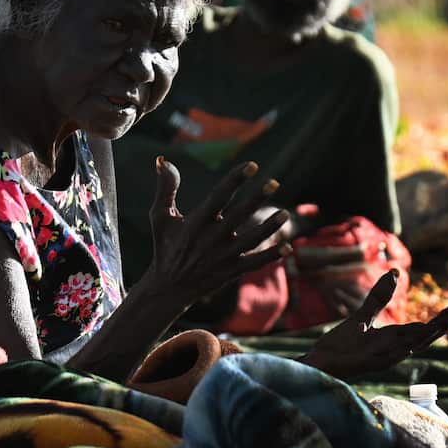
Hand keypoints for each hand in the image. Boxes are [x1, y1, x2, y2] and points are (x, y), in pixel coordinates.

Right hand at [141, 158, 291, 302]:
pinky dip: (271, 256)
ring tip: (285, 214)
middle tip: (274, 183)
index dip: (235, 180)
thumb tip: (164, 160)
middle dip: (256, 199)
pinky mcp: (230, 272)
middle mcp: (210, 239)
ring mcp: (222, 257)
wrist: (169, 287)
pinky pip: (254, 263)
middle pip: (238, 215)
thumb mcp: (159, 217)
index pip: (218, 197)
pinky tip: (288, 247)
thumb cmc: (166, 245)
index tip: (252, 165)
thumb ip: (165, 189)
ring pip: (251, 240)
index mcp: (195, 223)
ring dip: (269, 227)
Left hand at [301, 269, 447, 380]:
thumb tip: (394, 271)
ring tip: (442, 325)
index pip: (420, 329)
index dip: (437, 321)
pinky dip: (401, 350)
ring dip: (425, 337)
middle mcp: (391, 349)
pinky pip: (388, 357)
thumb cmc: (341, 343)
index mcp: (391, 338)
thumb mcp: (363, 316)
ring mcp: (382, 358)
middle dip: (438, 328)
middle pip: (421, 338)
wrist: (320, 360)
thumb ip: (378, 297)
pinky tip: (412, 344)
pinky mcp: (369, 364)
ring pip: (410, 347)